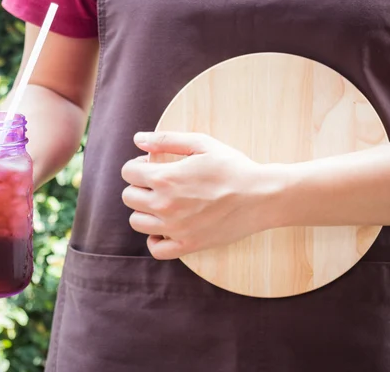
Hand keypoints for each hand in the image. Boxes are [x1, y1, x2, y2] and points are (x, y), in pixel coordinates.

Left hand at [121, 132, 284, 259]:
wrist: (261, 196)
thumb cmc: (232, 166)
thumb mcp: (201, 143)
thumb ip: (166, 140)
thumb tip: (137, 139)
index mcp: (166, 178)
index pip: (128, 172)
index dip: (137, 166)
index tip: (151, 166)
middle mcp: (165, 205)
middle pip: (129, 197)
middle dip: (139, 186)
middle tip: (158, 183)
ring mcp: (175, 228)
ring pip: (137, 222)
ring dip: (144, 210)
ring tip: (163, 203)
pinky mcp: (187, 245)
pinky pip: (156, 249)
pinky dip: (155, 239)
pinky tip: (165, 227)